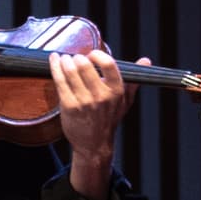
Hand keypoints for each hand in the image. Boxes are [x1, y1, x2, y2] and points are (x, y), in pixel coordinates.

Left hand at [51, 46, 131, 192]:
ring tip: (63, 58)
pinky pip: (60, 81)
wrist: (94, 144)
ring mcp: (84, 102)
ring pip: (70, 72)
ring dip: (64, 60)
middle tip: (75, 57)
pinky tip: (54, 61)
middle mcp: (101, 96)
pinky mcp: (69, 106)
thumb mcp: (125, 101)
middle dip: (77, 57)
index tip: (92, 54)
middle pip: (85, 66)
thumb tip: (146, 60)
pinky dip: (55, 68)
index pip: (109, 64)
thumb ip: (133, 80)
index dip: (98, 55)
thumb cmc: (109, 119)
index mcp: (116, 91)